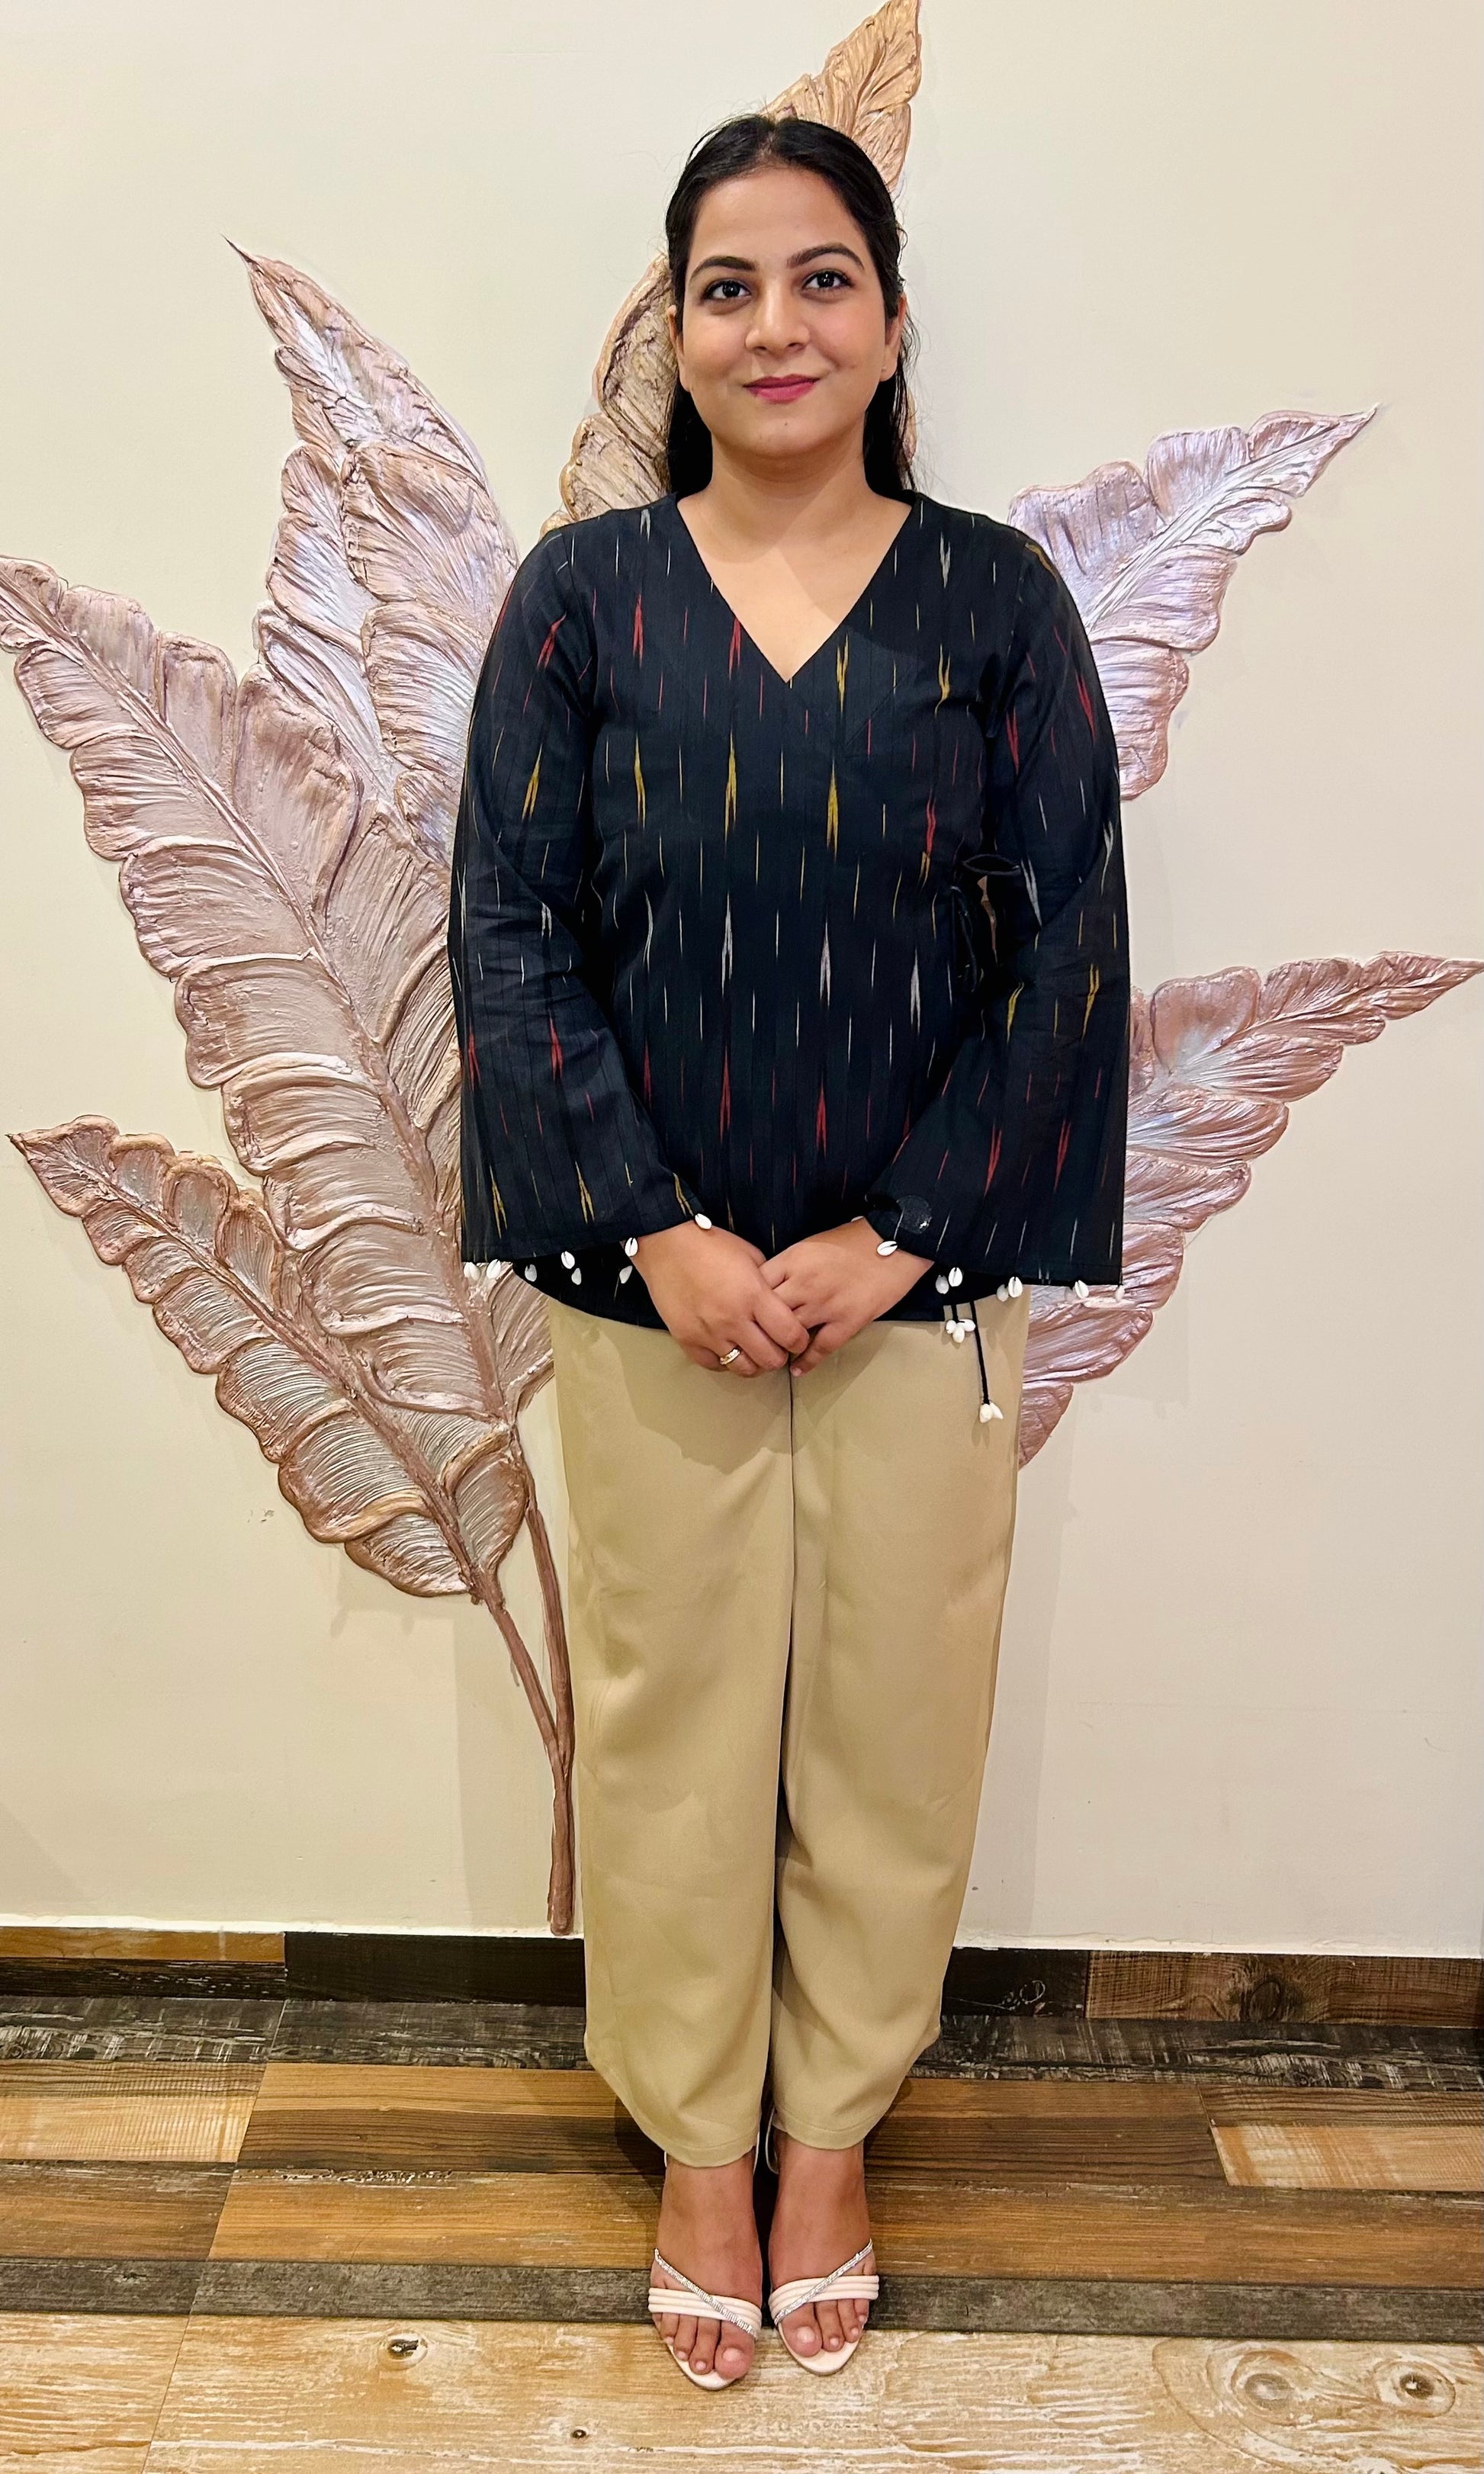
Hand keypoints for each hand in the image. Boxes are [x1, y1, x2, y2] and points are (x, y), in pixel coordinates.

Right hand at [633, 1222, 811, 1374]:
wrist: (667, 1244)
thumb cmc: (709, 1245)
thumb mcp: (751, 1256)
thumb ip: (768, 1285)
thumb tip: (780, 1305)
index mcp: (753, 1295)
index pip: (790, 1335)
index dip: (799, 1341)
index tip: (797, 1338)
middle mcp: (732, 1319)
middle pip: (770, 1359)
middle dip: (780, 1355)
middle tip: (777, 1346)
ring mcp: (708, 1333)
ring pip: (744, 1369)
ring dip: (754, 1363)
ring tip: (754, 1351)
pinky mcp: (687, 1339)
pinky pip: (714, 1366)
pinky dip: (726, 1361)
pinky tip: (729, 1349)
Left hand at [759, 1221, 932, 1372]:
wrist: (894, 1243)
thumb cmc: (853, 1241)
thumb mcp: (811, 1244)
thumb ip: (789, 1265)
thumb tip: (768, 1286)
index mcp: (793, 1259)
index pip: (756, 1285)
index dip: (746, 1300)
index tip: (743, 1311)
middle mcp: (805, 1283)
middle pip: (768, 1313)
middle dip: (758, 1327)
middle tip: (752, 1339)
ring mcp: (826, 1304)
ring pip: (790, 1333)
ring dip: (780, 1346)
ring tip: (772, 1355)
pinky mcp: (848, 1321)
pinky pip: (821, 1348)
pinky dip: (807, 1362)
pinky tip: (797, 1369)